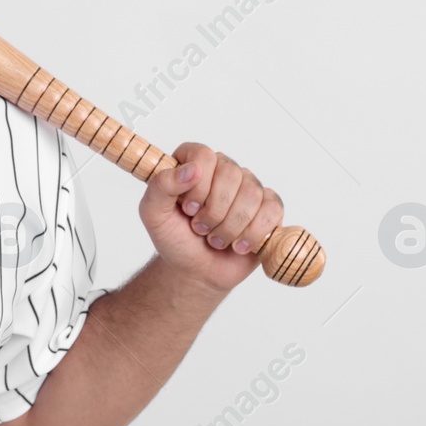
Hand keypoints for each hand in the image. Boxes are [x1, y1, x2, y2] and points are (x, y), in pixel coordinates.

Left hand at [137, 142, 285, 295]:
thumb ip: (161, 186)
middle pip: (231, 174)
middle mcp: (222, 169)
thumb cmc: (174, 238)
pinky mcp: (268, 207)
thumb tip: (192, 169)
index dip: (197, 185)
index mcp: (192, 162)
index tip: (188, 209)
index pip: (203, 156)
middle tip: (200, 228)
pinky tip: (239, 245)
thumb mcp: (153, 213)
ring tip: (216, 239)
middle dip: (214, 211)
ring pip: (252, 194)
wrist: (196, 270)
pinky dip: (253, 233)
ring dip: (230, 226)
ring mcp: (248, 187)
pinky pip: (272, 210)